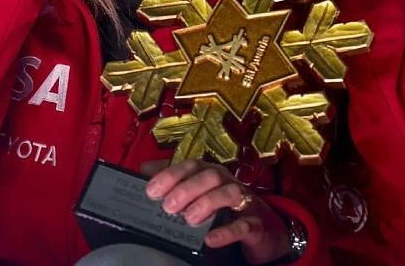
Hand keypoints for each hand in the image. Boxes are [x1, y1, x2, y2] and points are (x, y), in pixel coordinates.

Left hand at [144, 159, 289, 262]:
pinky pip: (244, 225)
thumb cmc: (222, 208)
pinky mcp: (256, 224)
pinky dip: (227, 231)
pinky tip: (211, 239)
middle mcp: (227, 182)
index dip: (171, 175)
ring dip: (207, 203)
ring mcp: (244, 201)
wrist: (260, 232)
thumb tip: (144, 170)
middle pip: (209, 175)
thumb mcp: (196, 193)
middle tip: (168, 206)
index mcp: (210, 173)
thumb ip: (172, 181)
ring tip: (189, 219)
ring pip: (229, 192)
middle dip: (187, 188)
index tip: (152, 191)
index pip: (190, 165)